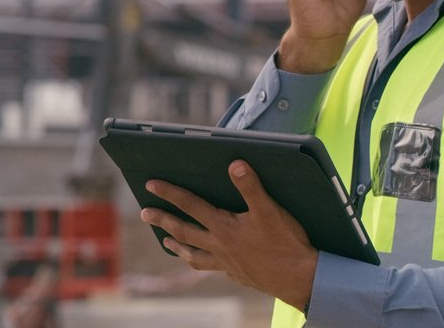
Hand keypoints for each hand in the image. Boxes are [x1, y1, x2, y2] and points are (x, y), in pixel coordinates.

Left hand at [140, 160, 316, 309]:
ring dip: (178, 247)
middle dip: (163, 221)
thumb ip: (251, 187)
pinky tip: (206, 261)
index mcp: (224, 228)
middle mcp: (220, 246)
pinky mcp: (237, 274)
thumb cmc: (285, 244)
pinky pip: (212, 268)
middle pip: (184, 231)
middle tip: (144, 214)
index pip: (190, 205)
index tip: (150, 185)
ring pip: (194, 255)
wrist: (299, 279)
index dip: (170, 193)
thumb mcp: (270, 210)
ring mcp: (227, 263)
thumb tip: (235, 164)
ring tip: (166, 243)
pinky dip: (204, 263)